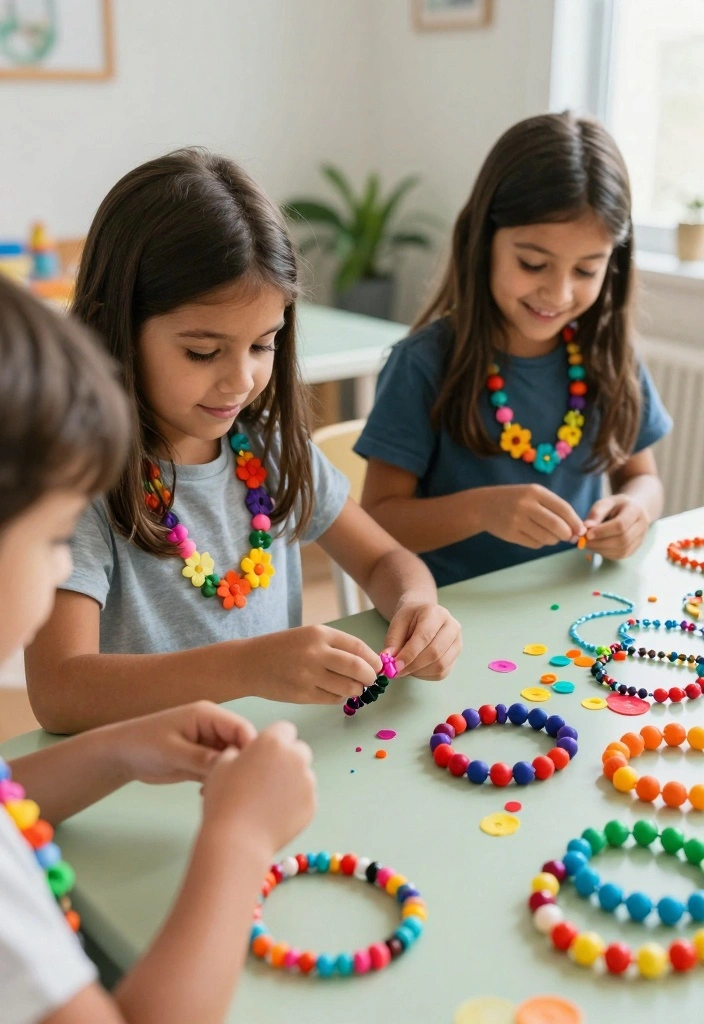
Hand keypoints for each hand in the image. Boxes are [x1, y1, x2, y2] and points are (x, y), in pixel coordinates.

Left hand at [113, 701, 257, 785]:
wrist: (120, 756)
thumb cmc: (143, 744)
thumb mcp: (172, 751)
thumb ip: (201, 758)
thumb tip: (232, 766)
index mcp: (208, 715)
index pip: (241, 728)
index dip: (250, 748)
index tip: (250, 774)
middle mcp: (213, 728)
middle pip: (240, 745)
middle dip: (240, 764)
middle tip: (233, 787)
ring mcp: (208, 745)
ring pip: (231, 760)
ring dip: (228, 776)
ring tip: (218, 793)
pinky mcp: (202, 761)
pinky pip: (219, 771)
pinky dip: (217, 782)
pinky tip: (206, 795)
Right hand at [201, 721, 315, 851]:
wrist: (237, 840)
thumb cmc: (224, 799)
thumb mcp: (221, 765)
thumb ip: (237, 752)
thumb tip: (243, 754)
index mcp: (273, 741)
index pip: (284, 729)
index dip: (274, 741)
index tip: (263, 755)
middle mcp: (295, 757)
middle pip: (299, 750)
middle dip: (287, 759)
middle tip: (267, 777)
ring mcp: (307, 782)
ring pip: (304, 774)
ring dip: (292, 781)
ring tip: (269, 800)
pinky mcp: (312, 805)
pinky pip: (306, 797)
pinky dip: (295, 802)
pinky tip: (275, 814)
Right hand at [240, 625, 380, 704]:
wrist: (249, 663)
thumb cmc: (283, 648)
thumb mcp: (309, 636)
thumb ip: (337, 646)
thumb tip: (369, 662)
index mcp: (320, 634)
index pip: (359, 647)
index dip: (373, 660)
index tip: (378, 666)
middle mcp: (316, 653)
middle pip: (358, 668)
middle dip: (370, 677)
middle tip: (370, 680)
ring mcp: (308, 675)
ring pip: (348, 687)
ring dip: (356, 690)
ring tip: (352, 687)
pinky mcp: (302, 694)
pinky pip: (333, 699)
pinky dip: (339, 697)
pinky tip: (333, 691)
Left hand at [384, 602, 461, 679]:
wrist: (423, 616)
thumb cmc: (410, 618)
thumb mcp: (397, 622)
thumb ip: (392, 641)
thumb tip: (388, 660)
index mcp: (436, 613)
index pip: (425, 636)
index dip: (410, 654)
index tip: (395, 665)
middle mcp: (452, 626)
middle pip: (435, 653)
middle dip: (413, 665)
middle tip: (397, 671)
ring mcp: (457, 642)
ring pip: (440, 665)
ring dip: (419, 672)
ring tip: (405, 668)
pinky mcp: (456, 656)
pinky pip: (442, 673)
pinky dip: (426, 675)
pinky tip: (415, 669)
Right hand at [480, 484, 584, 548]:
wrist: (483, 506)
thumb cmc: (515, 499)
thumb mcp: (533, 494)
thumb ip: (554, 508)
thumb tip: (576, 529)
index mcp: (535, 492)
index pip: (563, 509)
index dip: (576, 522)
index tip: (582, 530)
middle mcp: (527, 505)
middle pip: (557, 526)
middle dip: (567, 535)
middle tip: (568, 537)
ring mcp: (517, 521)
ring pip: (547, 538)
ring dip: (554, 540)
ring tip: (548, 534)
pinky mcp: (511, 534)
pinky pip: (535, 544)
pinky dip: (540, 543)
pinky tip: (534, 535)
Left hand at [584, 494, 649, 558]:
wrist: (632, 511)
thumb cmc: (616, 506)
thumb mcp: (606, 502)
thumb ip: (596, 513)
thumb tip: (586, 526)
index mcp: (636, 511)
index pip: (620, 525)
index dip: (603, 531)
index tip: (587, 534)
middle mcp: (642, 526)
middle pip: (622, 540)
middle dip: (600, 543)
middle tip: (584, 541)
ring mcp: (640, 539)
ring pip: (621, 550)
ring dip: (601, 549)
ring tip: (588, 543)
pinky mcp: (635, 548)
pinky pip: (620, 555)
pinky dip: (606, 553)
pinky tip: (597, 547)